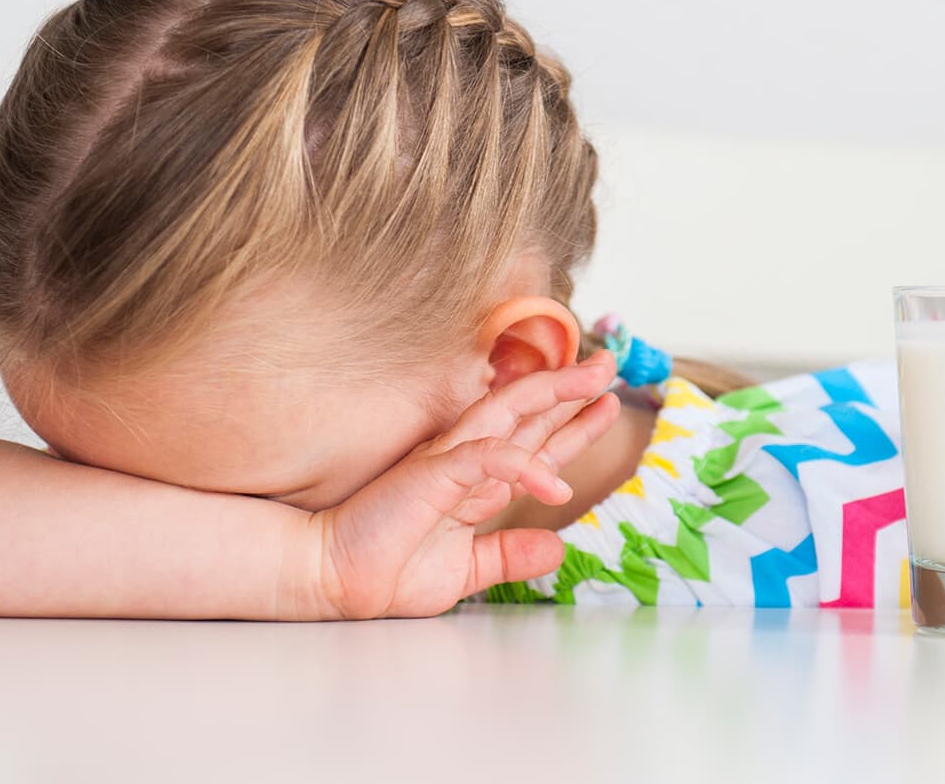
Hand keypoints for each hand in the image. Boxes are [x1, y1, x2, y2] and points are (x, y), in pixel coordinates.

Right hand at [309, 353, 619, 618]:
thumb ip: (508, 555)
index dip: (569, 426)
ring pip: (509, 413)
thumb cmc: (386, 569)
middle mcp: (463, 461)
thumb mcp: (466, 569)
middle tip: (609, 367)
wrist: (335, 578)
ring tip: (596, 382)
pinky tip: (555, 485)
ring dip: (555, 396)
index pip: (530, 444)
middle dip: (571, 391)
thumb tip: (556, 549)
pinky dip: (523, 467)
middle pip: (527, 414)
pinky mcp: (433, 473)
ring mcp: (448, 461)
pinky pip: (487, 460)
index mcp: (471, 482)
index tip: (604, 407)